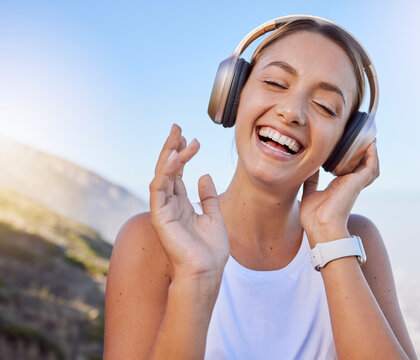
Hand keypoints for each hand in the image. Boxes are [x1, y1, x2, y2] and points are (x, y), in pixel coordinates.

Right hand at [149, 124, 229, 279]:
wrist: (206, 271)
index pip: (177, 174)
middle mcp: (170, 204)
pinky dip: (164, 171)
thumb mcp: (215, 217)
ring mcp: (163, 209)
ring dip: (169, 155)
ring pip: (161, 175)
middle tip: (178, 127)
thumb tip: (204, 174)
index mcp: (181, 205)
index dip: (183, 155)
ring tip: (179, 136)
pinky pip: (158, 188)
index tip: (191, 139)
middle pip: (167, 170)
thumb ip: (208, 197)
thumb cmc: (210, 250)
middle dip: (172, 148)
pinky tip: (174, 157)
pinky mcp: (159, 216)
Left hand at [300, 140, 378, 245]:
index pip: (349, 170)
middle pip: (363, 167)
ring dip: (372, 153)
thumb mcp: (309, 192)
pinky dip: (372, 156)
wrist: (320, 226)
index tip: (348, 146)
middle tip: (363, 139)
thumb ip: (311, 180)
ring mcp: (354, 184)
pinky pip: (370, 167)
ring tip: (369, 139)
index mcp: (339, 187)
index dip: (351, 159)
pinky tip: (370, 145)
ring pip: (370, 166)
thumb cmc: (313, 217)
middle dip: (364, 154)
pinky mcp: (357, 183)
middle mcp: (349, 185)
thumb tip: (309, 167)